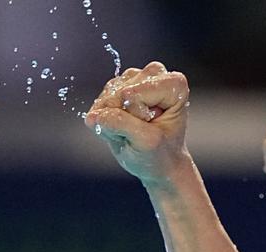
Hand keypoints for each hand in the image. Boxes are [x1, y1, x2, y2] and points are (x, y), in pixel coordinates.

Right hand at [85, 61, 190, 183]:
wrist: (158, 163)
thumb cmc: (160, 154)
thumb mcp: (145, 142)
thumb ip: (120, 124)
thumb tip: (92, 116)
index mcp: (174, 84)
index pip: (134, 94)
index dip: (136, 116)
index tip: (151, 128)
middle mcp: (156, 74)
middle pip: (120, 92)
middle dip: (123, 117)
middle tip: (140, 132)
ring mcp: (136, 79)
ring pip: (109, 94)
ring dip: (114, 118)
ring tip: (132, 131)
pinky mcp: (119, 87)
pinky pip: (101, 101)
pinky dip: (106, 118)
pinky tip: (122, 128)